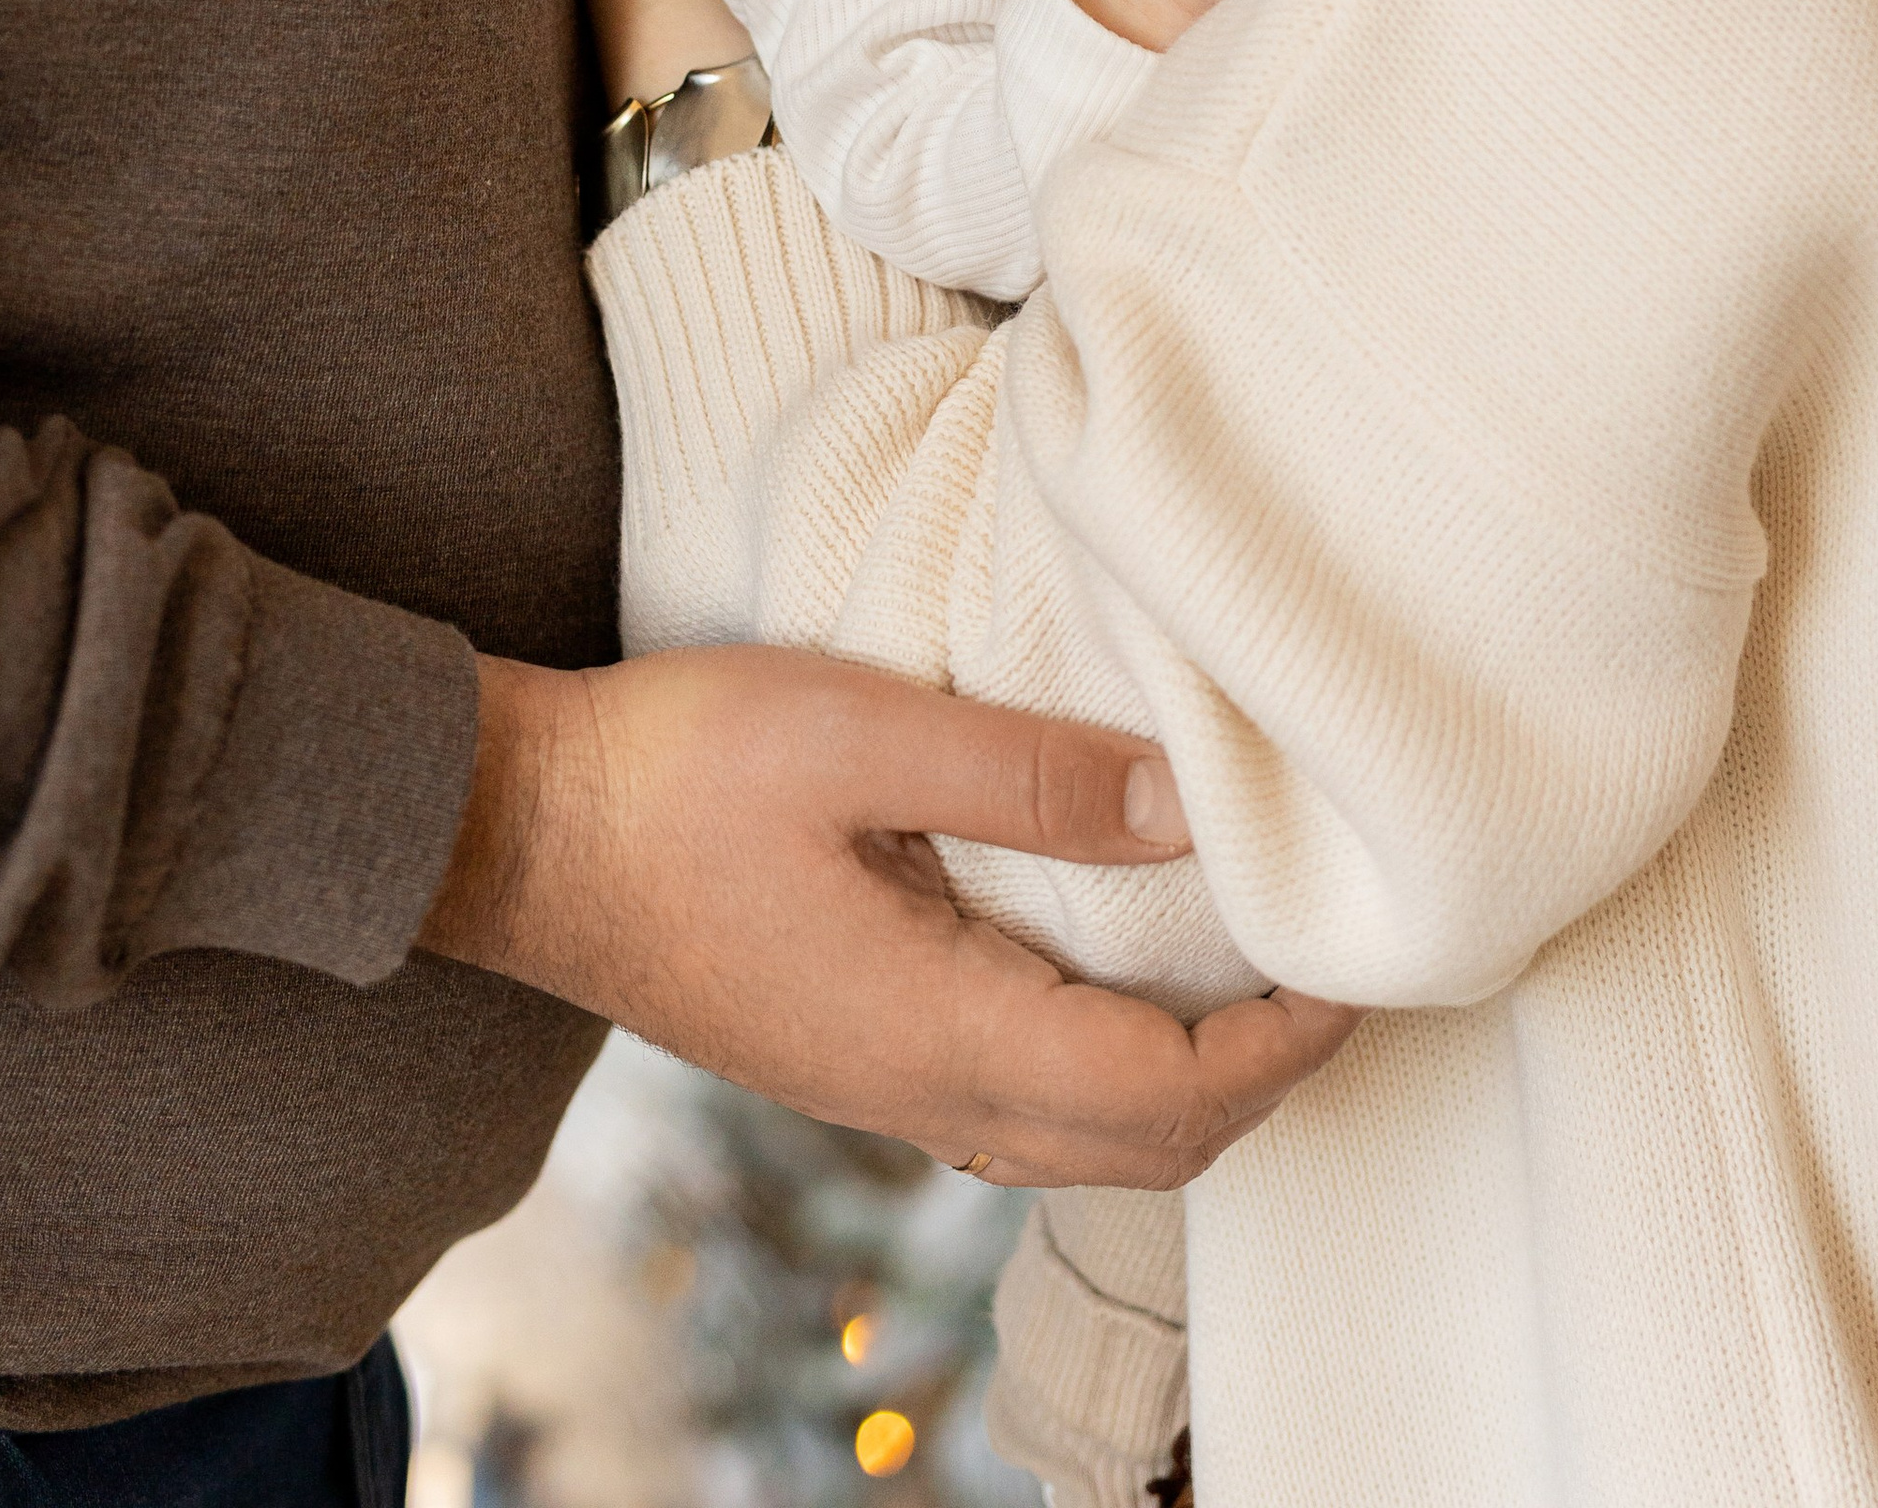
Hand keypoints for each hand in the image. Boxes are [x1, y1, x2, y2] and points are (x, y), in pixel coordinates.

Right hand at [419, 644, 1355, 1188]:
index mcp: (937, 1030)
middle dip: (1263, 1076)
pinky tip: (1121, 975)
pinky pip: (1019, 1107)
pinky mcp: (851, 1052)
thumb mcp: (858, 730)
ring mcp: (880, 1084)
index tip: (1362, 969)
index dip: (1285, 1041)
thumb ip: (1027, 774)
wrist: (515, 830)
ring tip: (1256, 972)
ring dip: (1190, 1083)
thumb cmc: (671, 769)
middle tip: (1340, 970)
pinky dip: (1108, 1071)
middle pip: (1144, 1147)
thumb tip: (1184, 810)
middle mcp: (920, 1090)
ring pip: (1082, 1140)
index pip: (1168, 1092)